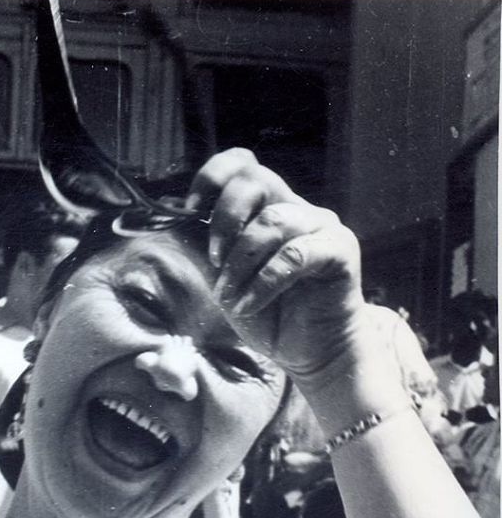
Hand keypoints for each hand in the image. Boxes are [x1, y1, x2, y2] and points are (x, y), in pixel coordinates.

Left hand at [188, 149, 364, 388]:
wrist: (310, 354)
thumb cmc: (272, 317)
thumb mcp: (228, 281)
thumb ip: (211, 250)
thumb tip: (178, 221)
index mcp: (268, 208)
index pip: (244, 164)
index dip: (213, 176)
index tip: (191, 209)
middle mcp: (295, 208)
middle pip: (256, 181)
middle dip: (224, 219)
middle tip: (214, 259)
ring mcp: (321, 226)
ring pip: (272, 221)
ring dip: (240, 262)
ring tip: (231, 296)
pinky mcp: (339, 249)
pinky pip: (295, 254)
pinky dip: (265, 282)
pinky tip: (250, 305)